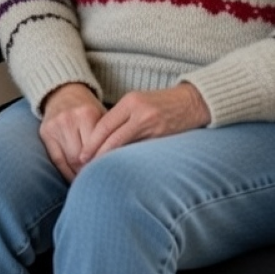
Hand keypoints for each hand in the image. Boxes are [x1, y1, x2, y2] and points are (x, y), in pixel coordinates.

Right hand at [38, 83, 107, 180]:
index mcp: (87, 114)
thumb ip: (110, 136)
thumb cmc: (89, 110)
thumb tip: (122, 163)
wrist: (64, 93)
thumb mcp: (102, 116)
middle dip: (90, 171)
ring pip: (69, 159)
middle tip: (100, 182)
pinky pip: (56, 159)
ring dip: (79, 174)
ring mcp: (55, 126)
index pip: (96, 148)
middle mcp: (69, 119)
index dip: (102, 165)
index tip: (109, 176)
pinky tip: (74, 179)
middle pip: (81, 156)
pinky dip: (66, 173)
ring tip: (89, 182)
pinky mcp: (45, 132)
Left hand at [43, 83, 209, 177]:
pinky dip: (129, 160)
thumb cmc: (162, 104)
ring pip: (124, 145)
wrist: (192, 102)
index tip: (82, 155)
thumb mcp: (139, 103)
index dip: (92, 142)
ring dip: (110, 159)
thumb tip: (102, 139)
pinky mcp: (163, 136)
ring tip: (98, 171)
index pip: (104, 125)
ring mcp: (152, 124)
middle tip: (84, 166)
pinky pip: (140, 151)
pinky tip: (122, 169)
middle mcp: (139, 112)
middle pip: (110, 136)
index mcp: (130, 101)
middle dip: (96, 153)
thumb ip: (122, 117)